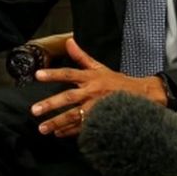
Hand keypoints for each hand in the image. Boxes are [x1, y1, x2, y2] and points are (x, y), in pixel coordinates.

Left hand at [30, 38, 164, 137]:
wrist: (142, 96)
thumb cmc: (116, 82)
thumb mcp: (99, 67)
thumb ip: (81, 56)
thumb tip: (69, 41)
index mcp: (90, 78)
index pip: (69, 73)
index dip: (53, 74)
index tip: (38, 75)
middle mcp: (92, 92)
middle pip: (69, 97)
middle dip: (51, 104)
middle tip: (35, 110)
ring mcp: (96, 107)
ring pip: (75, 115)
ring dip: (58, 122)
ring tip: (43, 128)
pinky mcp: (101, 120)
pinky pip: (83, 127)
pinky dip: (70, 132)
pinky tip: (58, 134)